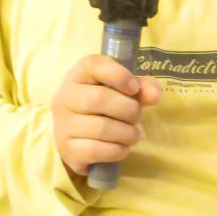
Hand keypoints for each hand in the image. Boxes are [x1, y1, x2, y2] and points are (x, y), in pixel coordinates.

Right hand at [50, 55, 159, 177]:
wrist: (76, 138)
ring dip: (127, 133)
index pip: (92, 64)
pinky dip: (117, 151)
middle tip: (137, 118)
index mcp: (77, 76)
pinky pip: (96, 150)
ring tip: (133, 135)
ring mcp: (62, 124)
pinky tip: (122, 148)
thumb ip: (142, 88)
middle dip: (129, 110)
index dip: (118, 74)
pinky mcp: (67, 149)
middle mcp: (64, 97)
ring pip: (101, 127)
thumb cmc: (102, 108)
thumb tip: (154, 95)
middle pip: (100, 98)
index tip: (134, 88)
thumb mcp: (122, 92)